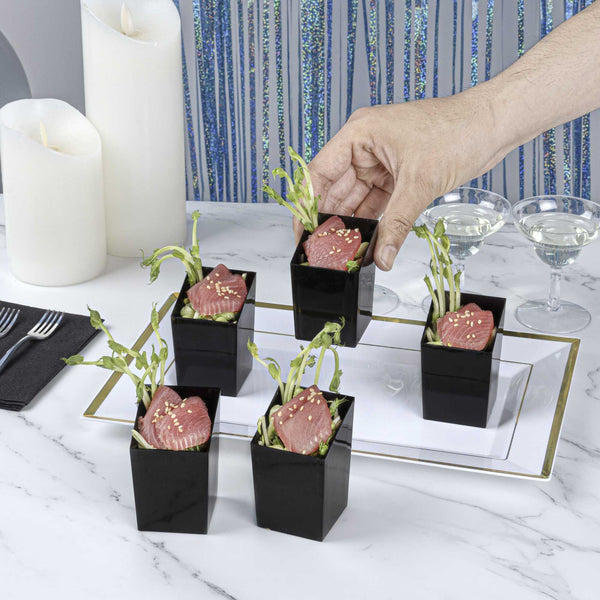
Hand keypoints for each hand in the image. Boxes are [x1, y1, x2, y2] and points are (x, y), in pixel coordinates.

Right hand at [302, 91, 499, 269]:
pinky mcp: (397, 175)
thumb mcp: (419, 183)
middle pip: (335, 190)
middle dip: (330, 220)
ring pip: (356, 200)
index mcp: (359, 134)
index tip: (302, 232)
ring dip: (351, 224)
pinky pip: (377, 203)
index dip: (307, 204)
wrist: (493, 126)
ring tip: (342, 252)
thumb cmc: (458, 132)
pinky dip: (373, 222)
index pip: (319, 172)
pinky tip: (366, 242)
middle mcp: (364, 147)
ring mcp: (380, 162)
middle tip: (323, 250)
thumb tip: (381, 257)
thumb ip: (396, 224)